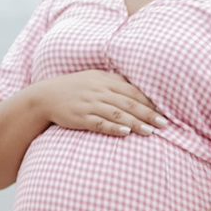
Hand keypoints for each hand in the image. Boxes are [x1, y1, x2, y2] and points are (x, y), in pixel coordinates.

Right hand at [34, 70, 166, 136]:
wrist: (45, 96)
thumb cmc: (74, 88)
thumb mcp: (95, 79)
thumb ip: (115, 82)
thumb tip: (138, 88)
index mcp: (106, 80)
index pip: (133, 91)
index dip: (150, 102)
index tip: (165, 111)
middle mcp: (100, 90)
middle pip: (129, 102)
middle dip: (149, 113)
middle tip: (165, 124)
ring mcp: (90, 104)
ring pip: (117, 113)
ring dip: (135, 122)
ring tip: (150, 131)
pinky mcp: (80, 116)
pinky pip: (99, 122)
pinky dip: (113, 127)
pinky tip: (125, 132)